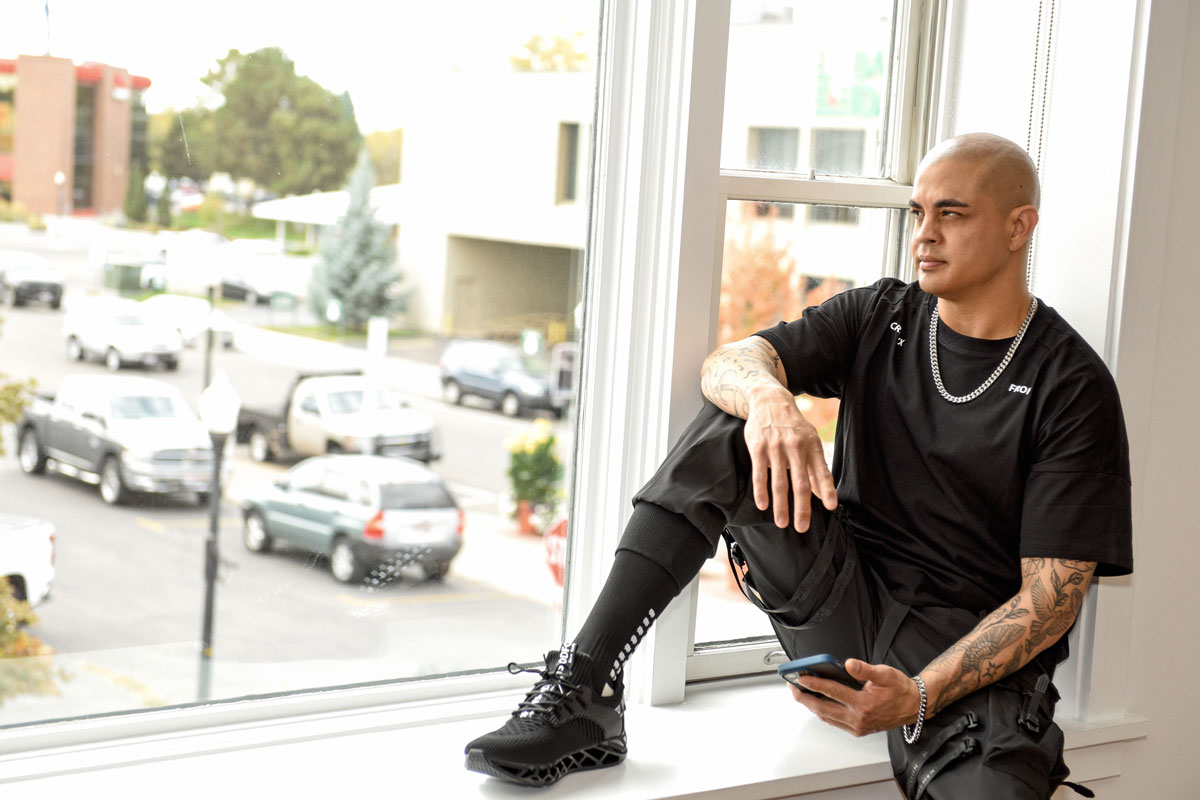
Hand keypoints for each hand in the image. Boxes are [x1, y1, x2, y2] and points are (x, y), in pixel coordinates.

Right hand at [743, 385, 836, 530]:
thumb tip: (823, 495)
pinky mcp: (758, 447)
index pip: (821, 472)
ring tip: (782, 523)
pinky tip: (763, 505)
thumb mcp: (809, 441)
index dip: (826, 490)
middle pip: (800, 483)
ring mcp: (776, 447)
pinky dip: (761, 491)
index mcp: (812, 446)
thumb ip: (815, 467)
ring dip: (781, 506)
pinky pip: (760, 474)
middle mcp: (796, 447)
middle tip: (802, 527)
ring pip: (779, 482)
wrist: (770, 401)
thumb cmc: (793, 426)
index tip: (830, 508)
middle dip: (802, 508)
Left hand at [788, 659, 920, 736]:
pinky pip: (834, 722)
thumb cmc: (899, 689)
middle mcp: (858, 718)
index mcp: (863, 703)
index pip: (832, 692)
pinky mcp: (857, 730)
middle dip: (804, 697)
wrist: (913, 706)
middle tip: (792, 687)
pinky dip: (822, 712)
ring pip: (826, 717)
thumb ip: (864, 669)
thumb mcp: (884, 674)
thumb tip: (848, 664)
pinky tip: (816, 703)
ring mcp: (857, 726)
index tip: (801, 677)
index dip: (815, 684)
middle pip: (823, 708)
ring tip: (799, 692)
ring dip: (810, 705)